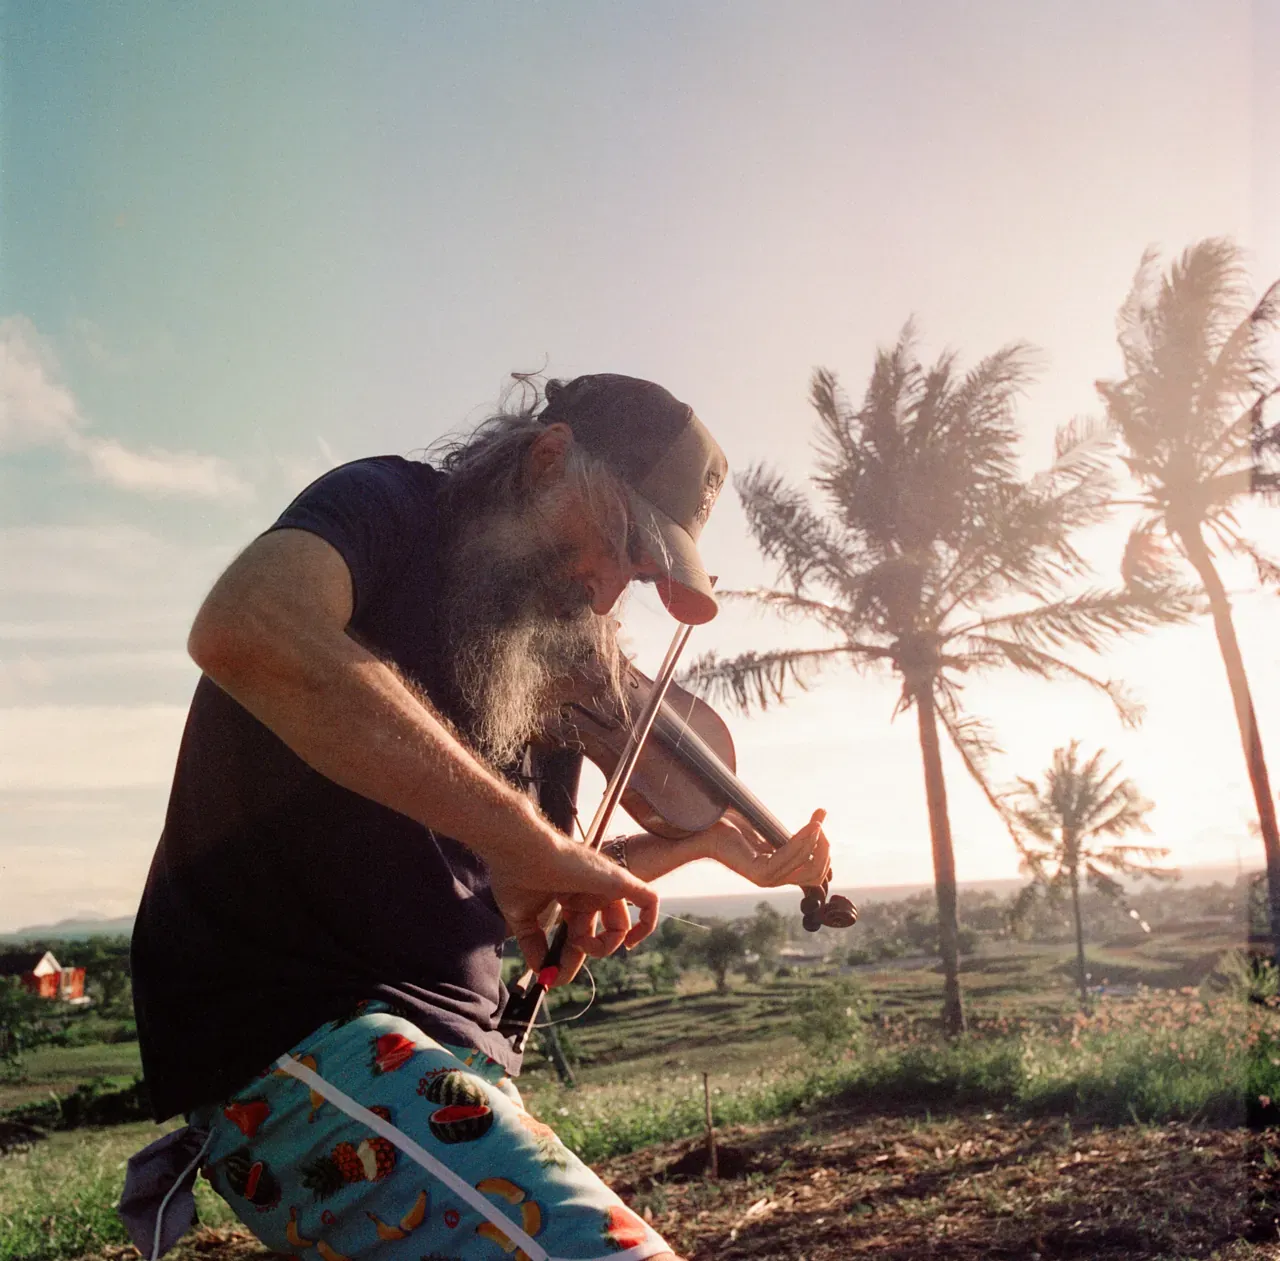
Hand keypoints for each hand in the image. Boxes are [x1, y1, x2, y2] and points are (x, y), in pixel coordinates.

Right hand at [487, 833, 659, 985]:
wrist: (518, 851)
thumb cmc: (516, 876)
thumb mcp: (522, 918)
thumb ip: (533, 945)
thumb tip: (542, 971)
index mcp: (570, 895)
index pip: (580, 932)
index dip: (569, 957)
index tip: (552, 975)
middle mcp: (590, 890)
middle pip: (600, 931)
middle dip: (585, 953)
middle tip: (564, 964)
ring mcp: (605, 884)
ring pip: (621, 924)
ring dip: (604, 945)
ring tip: (580, 942)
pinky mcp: (618, 880)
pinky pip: (648, 901)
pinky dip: (647, 923)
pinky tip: (630, 943)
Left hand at [702, 808, 831, 889]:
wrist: (704, 825)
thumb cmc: (733, 825)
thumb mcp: (768, 832)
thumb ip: (789, 836)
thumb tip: (820, 823)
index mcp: (778, 872)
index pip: (814, 872)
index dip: (824, 850)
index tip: (821, 821)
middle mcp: (774, 879)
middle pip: (816, 874)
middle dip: (824, 849)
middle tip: (820, 823)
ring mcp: (765, 878)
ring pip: (805, 867)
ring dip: (815, 842)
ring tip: (816, 822)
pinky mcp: (757, 872)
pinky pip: (788, 858)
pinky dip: (801, 841)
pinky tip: (808, 826)